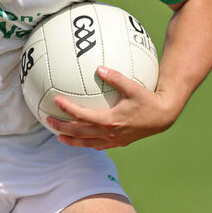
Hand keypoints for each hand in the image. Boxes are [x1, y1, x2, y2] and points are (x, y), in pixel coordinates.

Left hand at [46, 66, 177, 149]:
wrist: (163, 117)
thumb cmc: (148, 100)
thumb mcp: (133, 87)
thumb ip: (116, 77)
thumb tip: (99, 67)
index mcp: (109, 120)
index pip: (82, 116)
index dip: (67, 109)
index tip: (55, 101)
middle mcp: (109, 132)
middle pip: (79, 132)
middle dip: (62, 127)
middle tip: (48, 120)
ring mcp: (113, 139)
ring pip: (87, 142)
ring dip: (72, 140)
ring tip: (59, 137)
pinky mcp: (119, 142)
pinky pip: (98, 145)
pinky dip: (87, 143)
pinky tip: (82, 140)